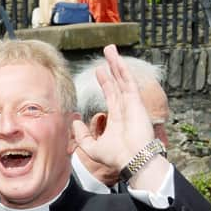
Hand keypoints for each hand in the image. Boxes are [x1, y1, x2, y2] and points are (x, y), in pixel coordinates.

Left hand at [72, 45, 154, 170]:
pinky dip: (122, 70)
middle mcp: (125, 108)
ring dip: (116, 63)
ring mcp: (131, 104)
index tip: (98, 70)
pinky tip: (116, 59)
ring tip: (109, 49)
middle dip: (111, 67)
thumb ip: (81, 135)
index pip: (110, 94)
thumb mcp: (91, 147)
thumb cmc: (116, 157)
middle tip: (106, 53)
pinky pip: (128, 82)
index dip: (105, 81)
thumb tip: (74, 121)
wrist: (132, 161)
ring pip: (122, 78)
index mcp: (117, 117)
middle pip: (117, 82)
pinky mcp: (136, 102)